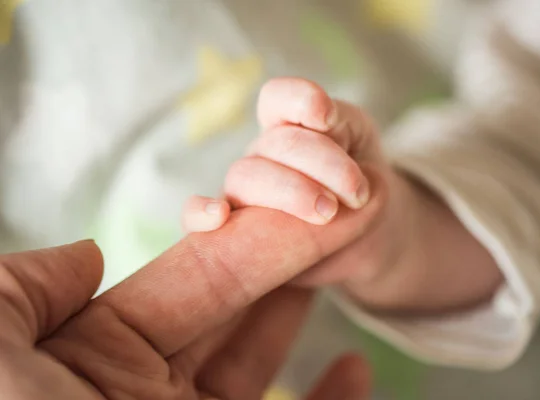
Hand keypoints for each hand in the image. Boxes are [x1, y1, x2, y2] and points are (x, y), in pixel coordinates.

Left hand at [0, 202, 380, 398]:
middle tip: (333, 220)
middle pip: (233, 311)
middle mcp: (146, 395)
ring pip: (260, 363)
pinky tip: (355, 370)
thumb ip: (21, 291)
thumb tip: (86, 255)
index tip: (290, 204)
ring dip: (302, 319)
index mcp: (95, 360)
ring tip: (340, 269)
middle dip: (283, 263)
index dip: (243, 239)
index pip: (187, 281)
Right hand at [183, 78, 502, 312]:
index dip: (301, 101)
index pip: (280, 99)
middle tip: (355, 193)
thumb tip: (322, 127)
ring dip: (290, 192)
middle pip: (277, 144)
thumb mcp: (365, 149)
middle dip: (320, 162)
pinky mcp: (230, 229)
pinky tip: (218, 217)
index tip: (327, 117)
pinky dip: (200, 212)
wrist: (362, 239)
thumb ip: (346, 129)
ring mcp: (242, 191)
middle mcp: (262, 155)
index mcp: (292, 127)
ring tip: (327, 212)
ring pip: (246, 177)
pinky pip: (195, 216)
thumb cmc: (360, 186)